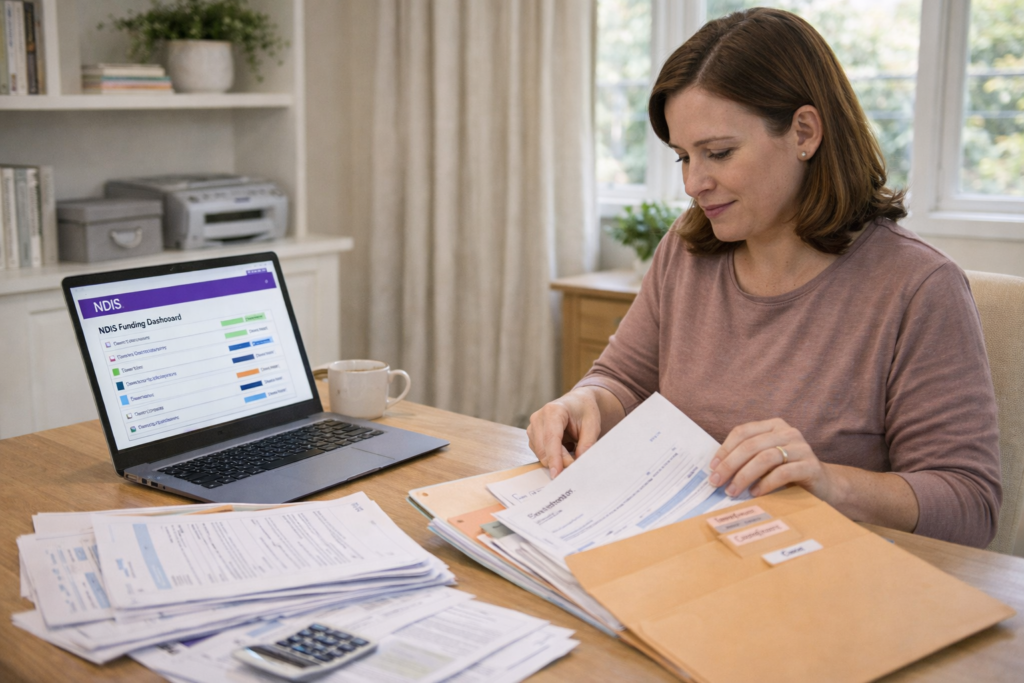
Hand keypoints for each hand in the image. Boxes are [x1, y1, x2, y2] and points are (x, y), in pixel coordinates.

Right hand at [526, 388, 614, 476]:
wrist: (577, 402)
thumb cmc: (584, 410)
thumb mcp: (592, 425)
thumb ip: (587, 444)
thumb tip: (579, 462)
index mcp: (553, 410)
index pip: (551, 438)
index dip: (554, 458)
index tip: (557, 474)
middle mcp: (538, 418)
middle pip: (543, 448)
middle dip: (558, 462)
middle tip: (575, 466)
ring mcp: (533, 427)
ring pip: (541, 453)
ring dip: (556, 459)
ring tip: (573, 448)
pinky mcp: (532, 435)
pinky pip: (540, 453)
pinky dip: (553, 456)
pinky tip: (565, 447)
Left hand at [709, 418, 834, 500]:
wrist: (823, 485)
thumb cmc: (787, 472)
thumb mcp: (765, 461)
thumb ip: (746, 459)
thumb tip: (715, 470)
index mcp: (773, 425)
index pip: (742, 432)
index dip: (724, 450)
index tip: (712, 468)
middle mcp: (788, 432)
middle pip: (751, 445)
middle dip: (730, 465)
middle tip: (716, 482)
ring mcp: (801, 447)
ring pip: (765, 458)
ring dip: (744, 476)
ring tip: (733, 491)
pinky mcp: (811, 466)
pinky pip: (783, 473)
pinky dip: (765, 484)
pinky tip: (755, 493)